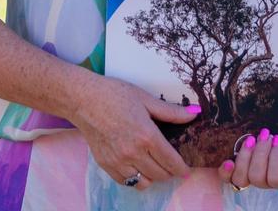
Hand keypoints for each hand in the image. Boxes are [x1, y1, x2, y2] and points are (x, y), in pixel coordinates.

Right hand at [70, 76, 199, 190]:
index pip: (171, 161)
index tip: (186, 169)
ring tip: (154, 165)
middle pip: (160, 174)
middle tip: (171, 164)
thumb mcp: (145, 99)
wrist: (83, 100)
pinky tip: (137, 166)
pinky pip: (126, 182)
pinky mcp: (105, 164)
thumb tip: (194, 114)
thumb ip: (171, 112)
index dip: (182, 168)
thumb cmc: (114, 95)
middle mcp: (133, 153)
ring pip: (144, 182)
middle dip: (170, 172)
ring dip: (153, 176)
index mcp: (147, 136)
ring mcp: (118, 161)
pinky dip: (135, 178)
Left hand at [218, 112, 277, 190]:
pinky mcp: (237, 166)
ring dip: (245, 157)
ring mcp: (250, 173)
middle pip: (258, 178)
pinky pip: (228, 177)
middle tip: (266, 134)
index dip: (276, 159)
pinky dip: (227, 170)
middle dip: (261, 153)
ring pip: (242, 178)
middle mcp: (267, 178)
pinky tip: (228, 160)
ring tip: (251, 139)